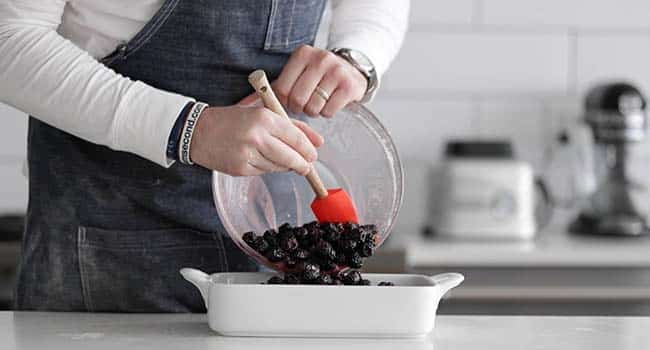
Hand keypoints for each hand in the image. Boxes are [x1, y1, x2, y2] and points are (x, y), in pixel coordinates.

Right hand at [190, 105, 323, 175]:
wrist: (199, 131)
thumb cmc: (233, 120)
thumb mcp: (263, 113)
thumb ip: (292, 125)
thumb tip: (319, 141)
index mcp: (264, 118)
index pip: (296, 138)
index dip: (309, 150)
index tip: (313, 155)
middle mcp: (257, 136)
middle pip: (291, 158)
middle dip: (302, 165)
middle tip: (306, 166)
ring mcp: (248, 154)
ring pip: (279, 167)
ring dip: (285, 167)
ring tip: (282, 160)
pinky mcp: (241, 169)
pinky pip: (264, 172)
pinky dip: (268, 168)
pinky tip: (262, 160)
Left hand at [240, 45, 367, 117]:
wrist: (352, 70)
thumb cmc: (317, 76)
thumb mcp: (295, 75)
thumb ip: (270, 90)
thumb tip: (241, 106)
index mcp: (302, 54)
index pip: (282, 88)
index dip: (284, 101)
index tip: (291, 99)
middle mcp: (320, 59)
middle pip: (297, 100)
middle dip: (299, 108)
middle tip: (306, 102)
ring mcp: (336, 72)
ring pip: (313, 108)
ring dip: (314, 111)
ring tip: (319, 101)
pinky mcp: (349, 86)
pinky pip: (329, 112)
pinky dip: (327, 113)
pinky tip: (331, 102)